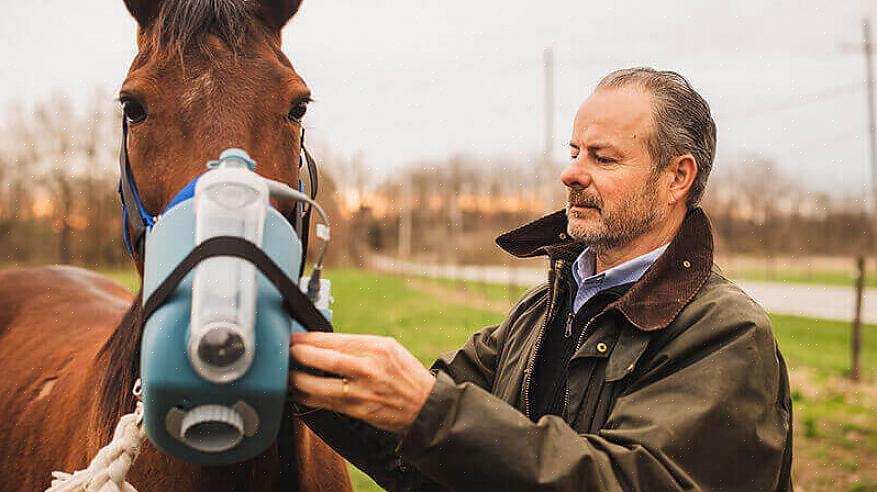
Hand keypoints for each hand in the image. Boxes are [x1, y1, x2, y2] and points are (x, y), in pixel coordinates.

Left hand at [289, 332, 435, 433]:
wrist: (426, 406)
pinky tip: (299, 392)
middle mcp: (369, 367)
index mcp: (376, 347)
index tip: (295, 338)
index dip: (309, 339)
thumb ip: (358, 345)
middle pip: (324, 359)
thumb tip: (324, 342)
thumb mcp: (388, 349)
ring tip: (288, 374)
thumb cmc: (405, 375)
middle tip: (287, 353)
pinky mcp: (357, 410)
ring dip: (297, 380)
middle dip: (300, 355)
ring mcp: (362, 390)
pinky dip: (307, 397)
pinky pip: (324, 403)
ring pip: (319, 385)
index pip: (334, 339)